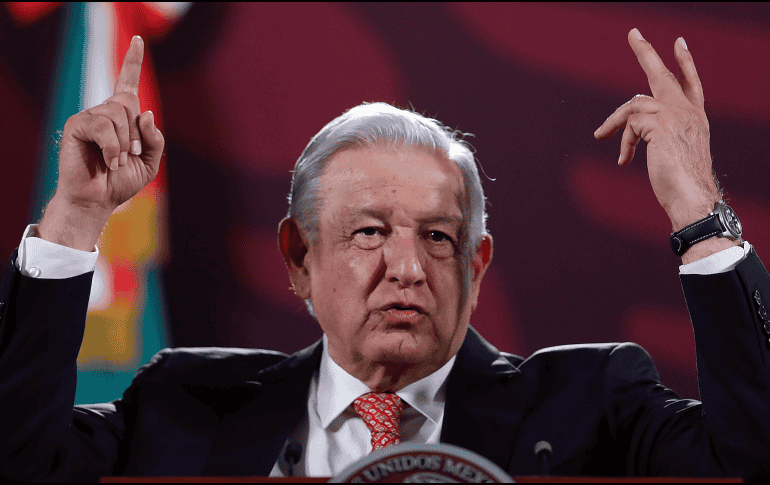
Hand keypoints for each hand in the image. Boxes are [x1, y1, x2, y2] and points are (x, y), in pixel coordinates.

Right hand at [39, 36, 163, 250]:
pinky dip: (112, 147)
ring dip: (124, 143)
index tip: (139, 40)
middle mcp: (104, 112)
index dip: (133, 61)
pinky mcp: (77, 125)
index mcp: (122, 117)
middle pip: (128, 101)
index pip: (127, 83)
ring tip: (117, 161)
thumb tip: (147, 113)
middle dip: (136, 132)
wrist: (98, 200)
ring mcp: (89, 117)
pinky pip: (103, 126)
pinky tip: (109, 162)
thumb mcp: (150, 161)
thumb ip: (154, 139)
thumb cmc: (120, 181)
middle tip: (132, 155)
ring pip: (117, 114)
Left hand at [594, 29, 718, 232]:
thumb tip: (633, 130)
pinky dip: (623, 141)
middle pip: (663, 75)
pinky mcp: (661, 124)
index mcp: (695, 117)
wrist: (692, 198)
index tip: (678, 44)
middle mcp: (688, 111)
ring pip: (634, 105)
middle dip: (645, 52)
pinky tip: (624, 160)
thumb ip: (661, 136)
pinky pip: (630, 124)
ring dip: (614, 122)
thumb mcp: (674, 153)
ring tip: (600, 135)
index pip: (691, 84)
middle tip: (633, 33)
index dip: (684, 64)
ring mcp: (675, 115)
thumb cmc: (682, 185)